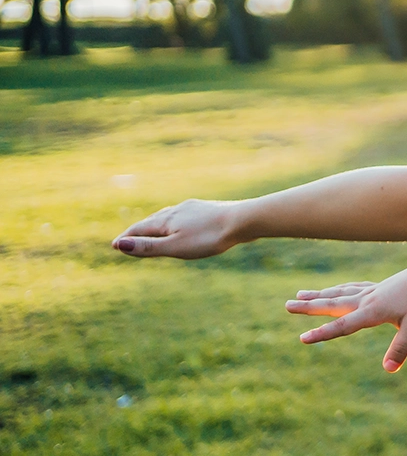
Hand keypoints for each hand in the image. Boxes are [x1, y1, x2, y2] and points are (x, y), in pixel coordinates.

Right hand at [114, 199, 244, 258]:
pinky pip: (184, 215)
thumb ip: (148, 247)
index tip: (114, 245)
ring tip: (152, 229)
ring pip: (168, 216)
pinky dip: (175, 221)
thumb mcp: (175, 247)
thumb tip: (119, 245)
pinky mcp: (208, 209)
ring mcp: (193, 208)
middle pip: (151, 220)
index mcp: (166, 220)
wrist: (243, 220)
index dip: (126, 238)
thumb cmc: (209, 237)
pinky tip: (184, 222)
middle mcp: (176, 210)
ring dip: (156, 224)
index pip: (139, 229)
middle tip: (127, 239)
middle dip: (138, 230)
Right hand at [283, 265, 406, 371]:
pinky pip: (352, 288)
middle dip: (309, 308)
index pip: (343, 326)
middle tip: (286, 306)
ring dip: (318, 295)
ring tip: (299, 295)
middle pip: (332, 305)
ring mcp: (370, 292)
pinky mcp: (377, 287)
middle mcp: (366, 300)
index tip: (302, 339)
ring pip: (338, 293)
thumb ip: (401, 348)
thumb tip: (389, 370)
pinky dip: (338, 289)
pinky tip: (333, 290)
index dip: (322, 334)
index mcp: (372, 312)